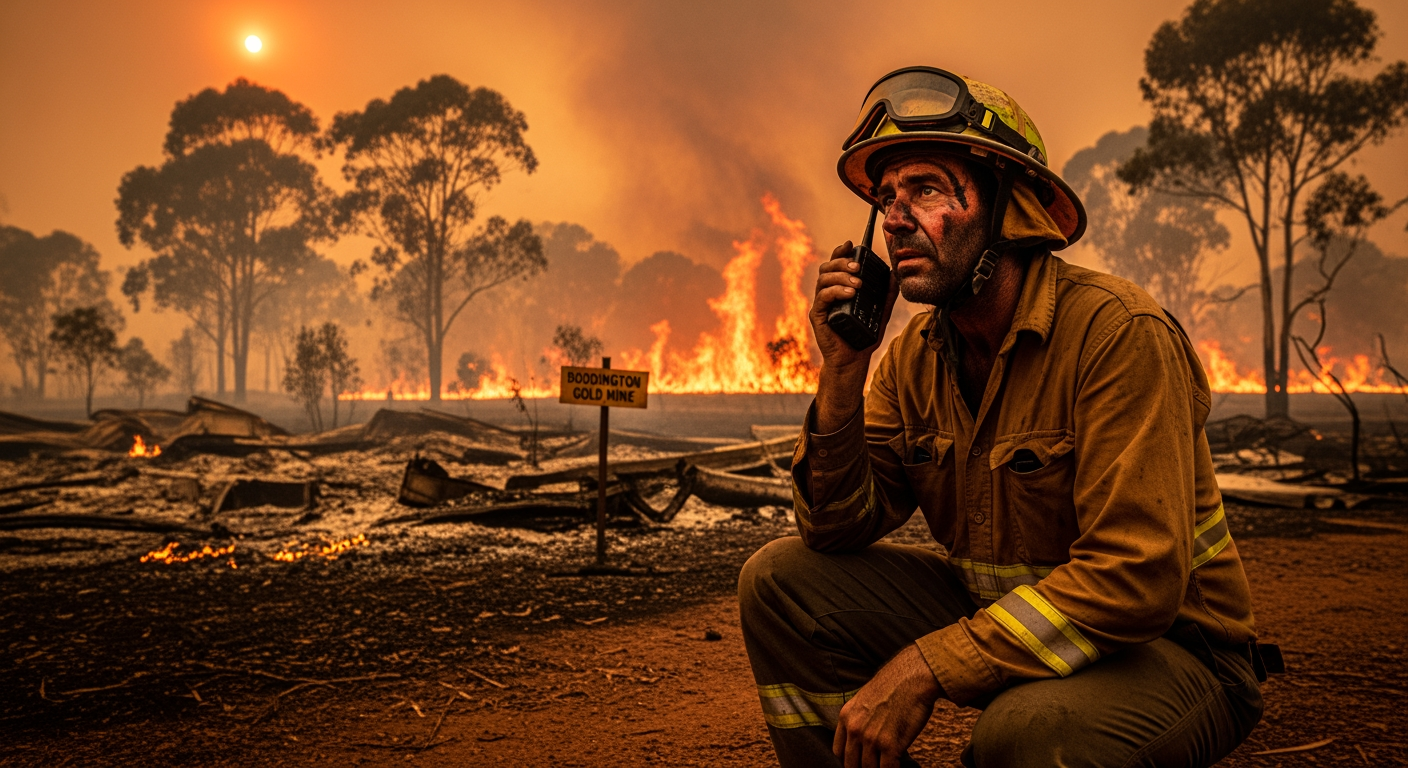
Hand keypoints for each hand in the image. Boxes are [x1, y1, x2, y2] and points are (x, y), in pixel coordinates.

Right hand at [809, 242, 900, 369]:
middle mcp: (828, 293)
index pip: (836, 264)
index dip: (841, 252)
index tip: (851, 244)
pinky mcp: (818, 315)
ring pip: (823, 279)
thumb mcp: (880, 312)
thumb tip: (895, 275)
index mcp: (839, 288)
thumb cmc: (863, 337)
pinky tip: (849, 293)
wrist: (852, 360)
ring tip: (857, 283)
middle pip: (827, 267)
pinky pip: (822, 297)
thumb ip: (886, 294)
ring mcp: (822, 304)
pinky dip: (835, 291)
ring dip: (840, 276)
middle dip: (842, 262)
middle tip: (858, 266)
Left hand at [832, 644, 940, 767]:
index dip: (848, 761)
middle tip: (873, 766)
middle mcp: (855, 729)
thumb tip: (861, 738)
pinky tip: (898, 767)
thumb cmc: (895, 685)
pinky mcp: (890, 744)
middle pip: (851, 764)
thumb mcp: (864, 698)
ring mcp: (871, 738)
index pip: (838, 751)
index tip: (857, 763)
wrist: (913, 676)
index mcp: (846, 716)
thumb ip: (859, 718)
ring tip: (886, 765)